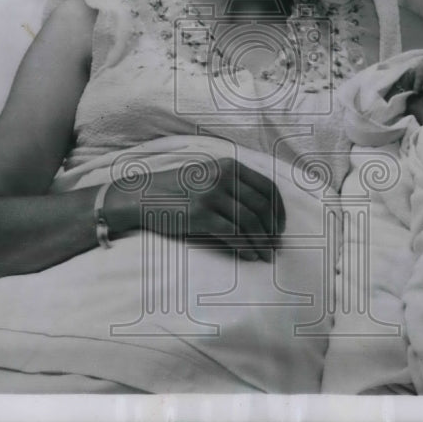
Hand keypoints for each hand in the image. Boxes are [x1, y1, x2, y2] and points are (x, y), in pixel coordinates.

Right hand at [116, 157, 284, 261]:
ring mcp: (211, 195)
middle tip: (277, 246)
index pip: (267, 187)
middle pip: (261, 207)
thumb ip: (233, 185)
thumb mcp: (208, 177)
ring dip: (263, 242)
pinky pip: (233, 235)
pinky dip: (247, 248)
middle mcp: (223, 177)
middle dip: (273, 230)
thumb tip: (265, 213)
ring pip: (250, 223)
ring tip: (267, 255)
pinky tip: (251, 256)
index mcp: (228, 165)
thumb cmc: (177, 191)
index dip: (279, 210)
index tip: (281, 227)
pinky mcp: (200, 215)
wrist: (141, 196)